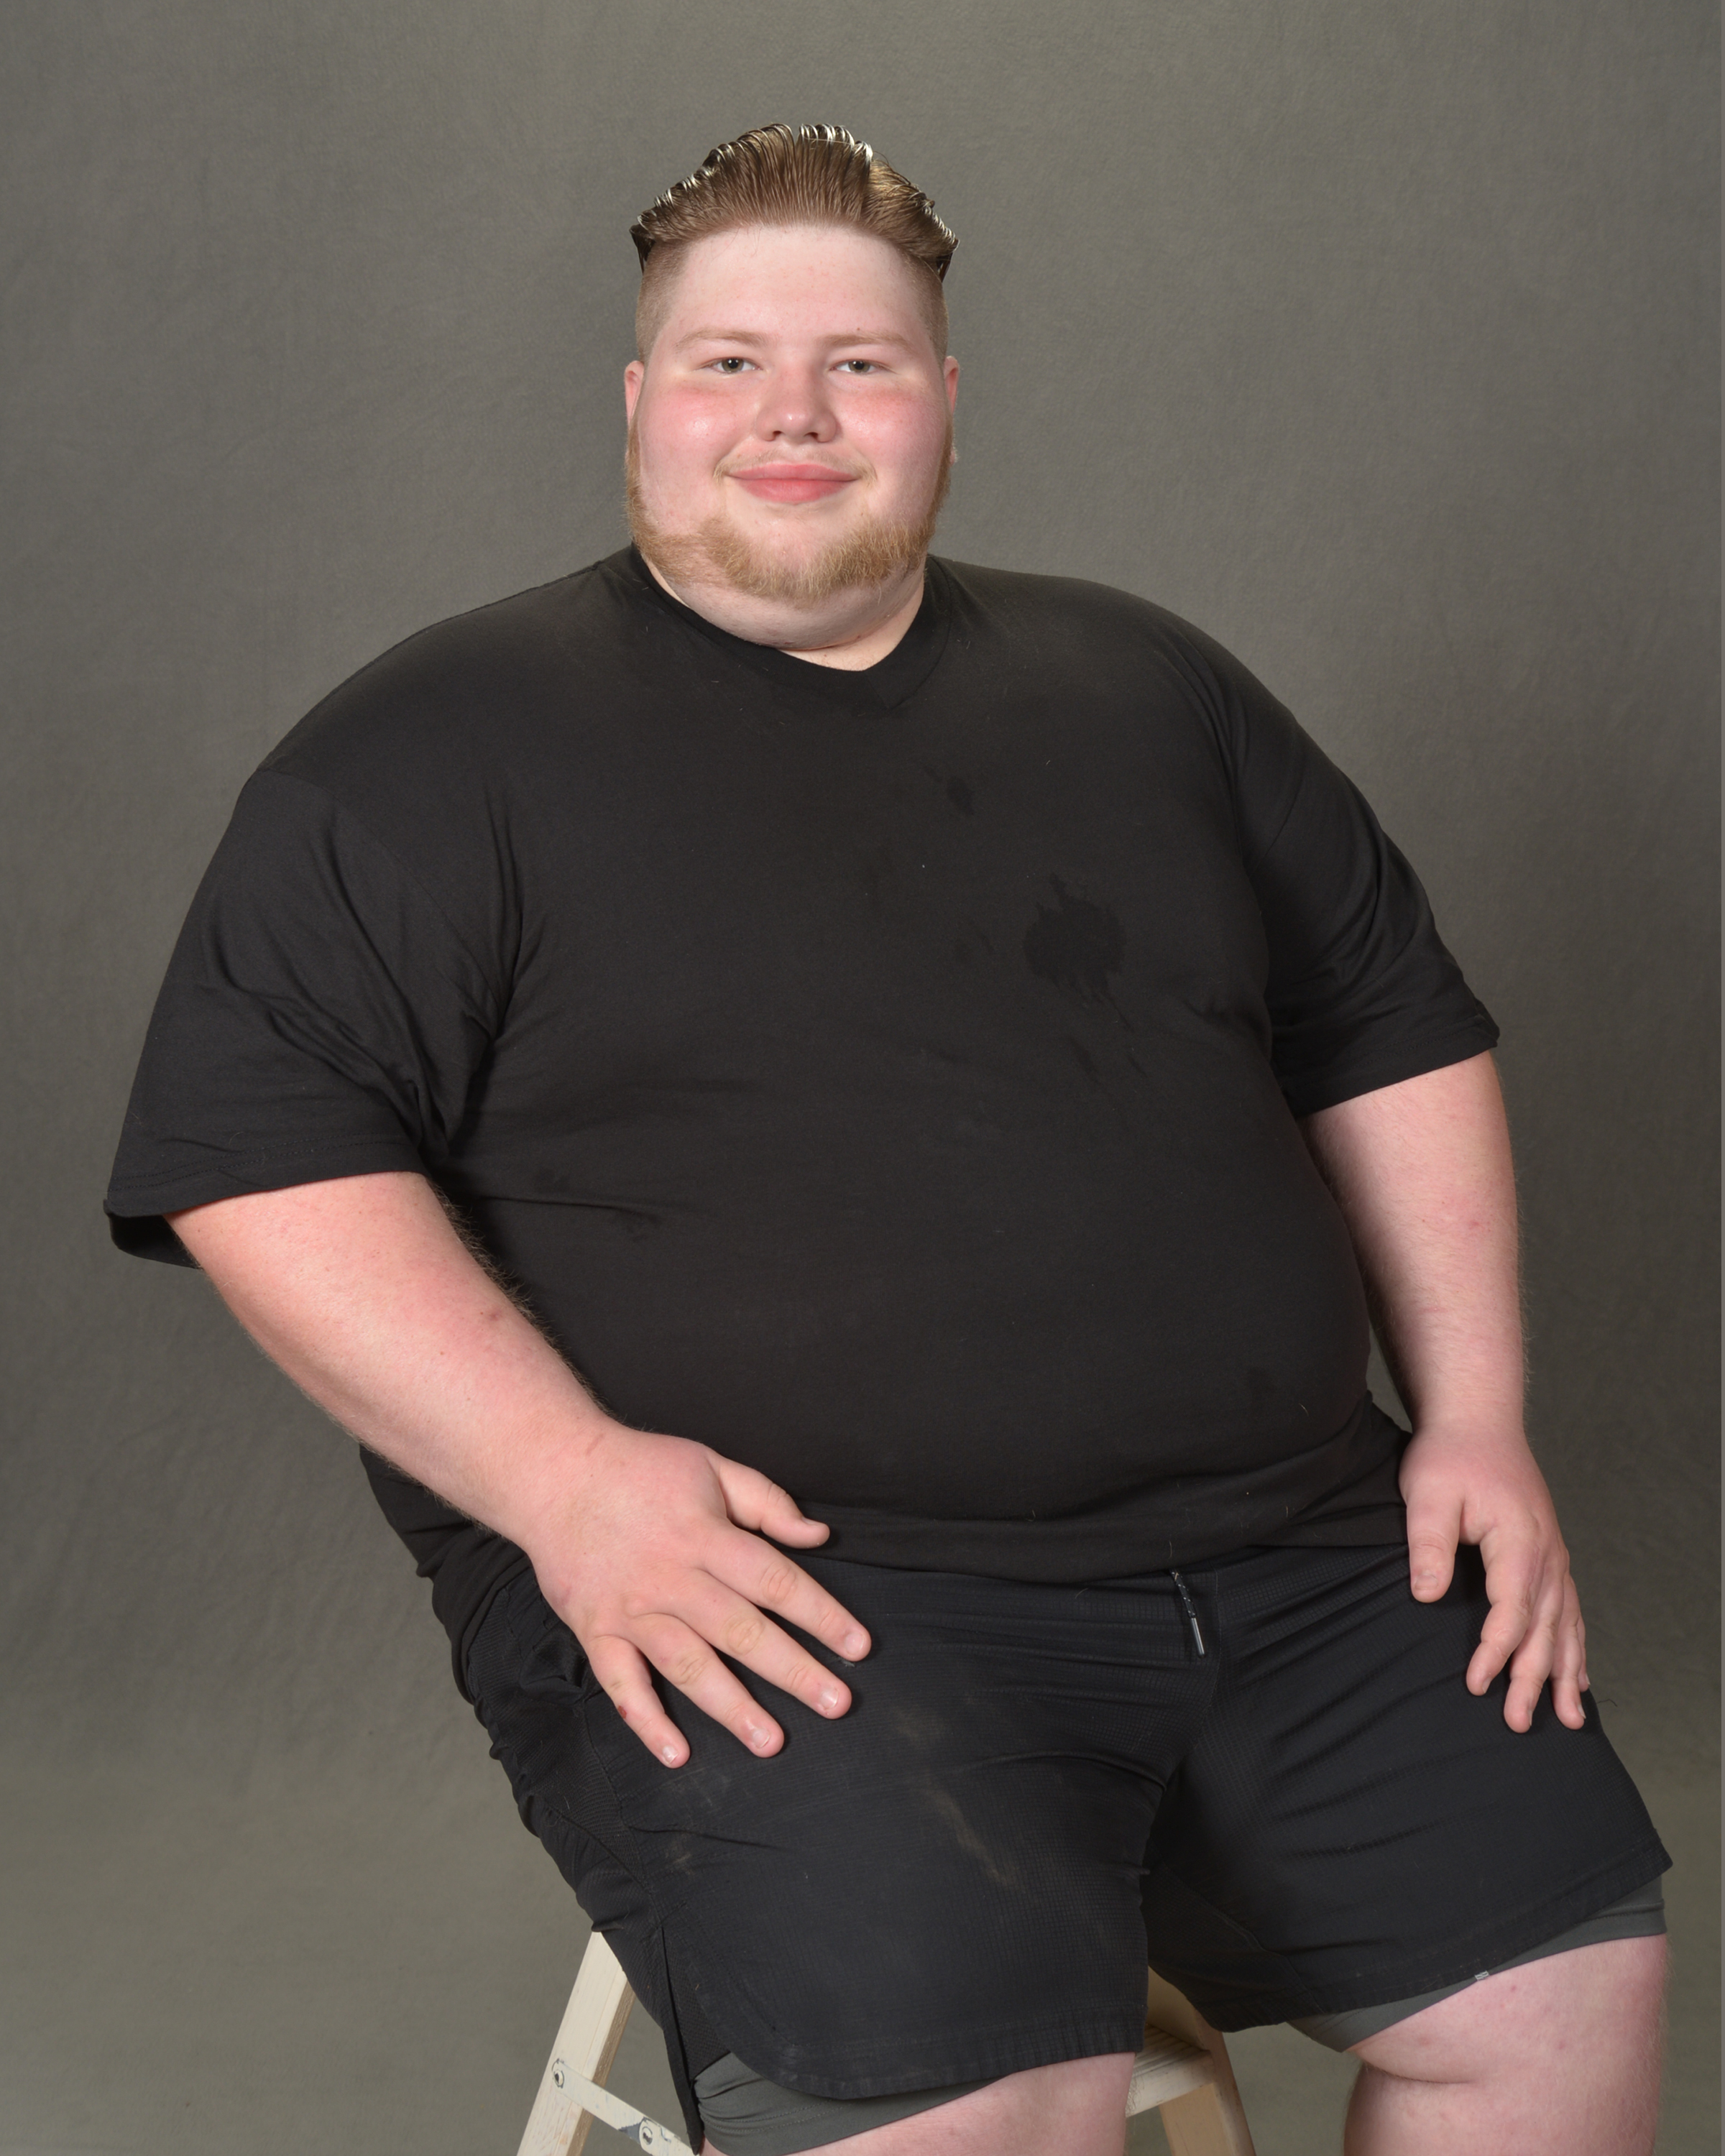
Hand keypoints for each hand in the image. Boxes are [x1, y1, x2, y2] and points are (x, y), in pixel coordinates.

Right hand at [524, 1422, 870, 1767]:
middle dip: (793, 1670)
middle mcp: (671, 1578)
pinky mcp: (595, 1630)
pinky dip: (646, 1721)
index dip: (821, 1615)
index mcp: (706, 1535)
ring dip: (732, 1707)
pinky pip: (621, 1684)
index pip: (776, 1581)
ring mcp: (631, 1610)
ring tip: (770, 1742)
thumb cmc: (640, 1468)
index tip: (858, 1646)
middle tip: (836, 1704)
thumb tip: (819, 1536)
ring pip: (688, 1666)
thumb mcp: (711, 1466)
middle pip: (742, 1632)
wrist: (552, 1472)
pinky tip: (676, 1753)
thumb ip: (767, 1502)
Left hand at [1399, 1421, 1587, 1731]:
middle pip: (1544, 1629)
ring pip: (1566, 1624)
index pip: (1511, 1612)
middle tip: (1516, 1722)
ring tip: (1569, 1719)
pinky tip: (1578, 1675)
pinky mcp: (1549, 1553)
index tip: (1476, 1684)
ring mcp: (1554, 1555)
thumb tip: (1427, 1597)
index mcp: (1518, 1542)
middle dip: (1532, 1679)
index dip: (1494, 1652)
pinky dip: (1575, 1645)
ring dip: (1565, 1672)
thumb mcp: (1427, 1494)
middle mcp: (1546, 1554)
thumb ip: (1429, 1546)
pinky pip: (1570, 1608)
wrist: (1477, 1421)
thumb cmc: (1449, 1456)